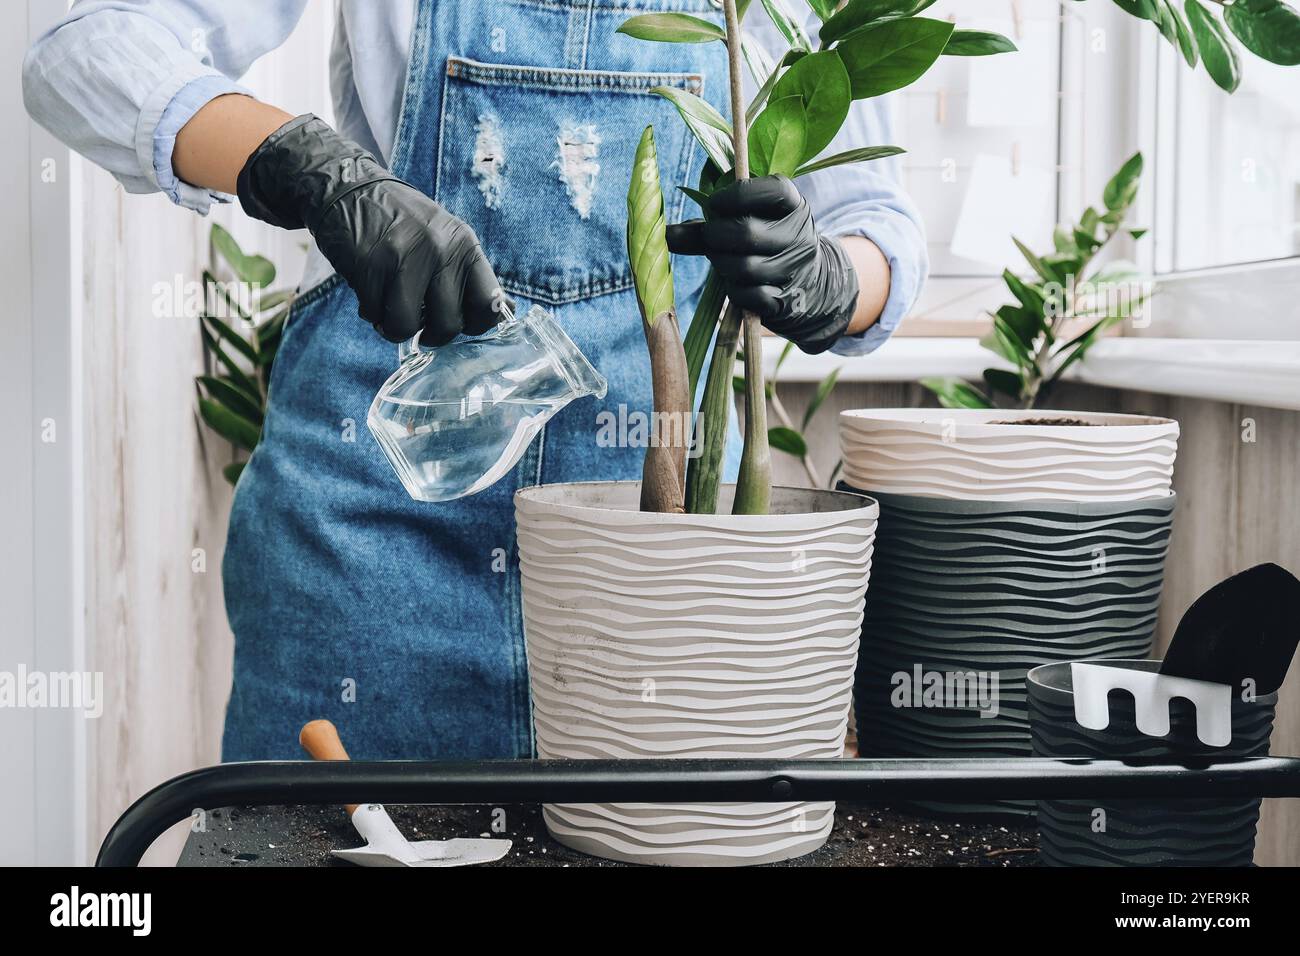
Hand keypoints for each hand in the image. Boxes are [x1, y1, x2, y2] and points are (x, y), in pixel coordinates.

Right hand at [236, 115, 506, 344]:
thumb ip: (468, 274)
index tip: (459, 323)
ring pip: (407, 327)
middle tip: (419, 322)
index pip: (488, 304)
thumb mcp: (444, 237)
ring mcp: (404, 258)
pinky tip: (371, 292)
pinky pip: (375, 315)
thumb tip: (506, 309)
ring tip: (390, 308)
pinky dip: (371, 312)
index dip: (475, 326)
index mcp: (464, 245)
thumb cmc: (401, 223)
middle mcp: (439, 250)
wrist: (347, 188)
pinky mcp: (369, 266)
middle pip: (449, 325)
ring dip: (395, 327)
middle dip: (431, 334)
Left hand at [666, 175, 858, 353]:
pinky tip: (736, 283)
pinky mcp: (786, 298)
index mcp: (793, 203)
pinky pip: (748, 295)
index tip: (715, 205)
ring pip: (744, 267)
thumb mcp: (750, 220)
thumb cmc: (768, 241)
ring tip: (721, 259)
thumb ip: (709, 223)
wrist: (811, 283)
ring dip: (722, 264)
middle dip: (716, 236)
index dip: (732, 197)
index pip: (766, 190)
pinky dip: (734, 290)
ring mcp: (794, 267)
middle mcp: (798, 233)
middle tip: (710, 238)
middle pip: (746, 232)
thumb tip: (664, 235)